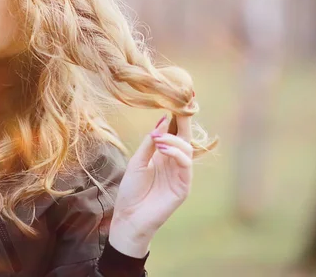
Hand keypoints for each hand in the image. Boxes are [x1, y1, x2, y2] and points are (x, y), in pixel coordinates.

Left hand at [109, 112, 193, 257]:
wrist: (128, 217)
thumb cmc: (131, 190)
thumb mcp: (137, 160)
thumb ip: (150, 142)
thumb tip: (162, 119)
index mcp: (164, 154)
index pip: (175, 132)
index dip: (178, 116)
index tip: (179, 97)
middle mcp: (175, 162)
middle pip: (185, 136)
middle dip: (184, 120)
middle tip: (181, 104)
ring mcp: (181, 174)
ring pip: (186, 149)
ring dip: (173, 140)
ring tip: (158, 139)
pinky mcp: (183, 186)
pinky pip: (186, 165)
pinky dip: (176, 154)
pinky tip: (163, 149)